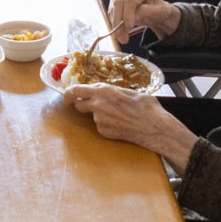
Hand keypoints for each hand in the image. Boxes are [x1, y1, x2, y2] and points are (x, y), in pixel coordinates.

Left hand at [63, 84, 195, 166]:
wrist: (154, 127)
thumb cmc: (146, 107)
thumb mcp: (129, 91)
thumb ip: (114, 91)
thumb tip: (108, 92)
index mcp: (103, 90)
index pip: (75, 90)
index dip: (68, 93)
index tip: (66, 97)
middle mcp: (97, 104)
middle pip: (79, 104)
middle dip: (83, 104)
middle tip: (92, 106)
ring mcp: (99, 120)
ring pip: (92, 116)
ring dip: (99, 115)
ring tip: (118, 115)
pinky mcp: (103, 131)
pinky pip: (100, 126)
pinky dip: (107, 125)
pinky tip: (120, 124)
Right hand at [107, 0, 179, 39]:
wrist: (154, 12)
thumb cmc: (157, 11)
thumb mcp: (158, 12)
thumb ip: (147, 12)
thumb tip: (133, 16)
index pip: (130, 0)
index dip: (128, 14)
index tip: (129, 28)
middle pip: (119, 2)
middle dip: (119, 21)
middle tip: (122, 37)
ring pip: (113, 7)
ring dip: (116, 24)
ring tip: (122, 38)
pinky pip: (111, 11)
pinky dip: (114, 22)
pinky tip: (120, 32)